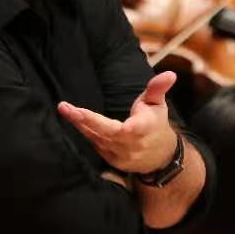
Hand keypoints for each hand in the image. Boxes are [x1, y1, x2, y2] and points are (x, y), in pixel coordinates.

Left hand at [58, 70, 178, 174]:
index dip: (101, 122)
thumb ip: (158, 88)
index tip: (83, 112)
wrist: (160, 156)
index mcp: (144, 129)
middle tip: (64, 107)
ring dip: (79, 124)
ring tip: (65, 109)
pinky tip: (74, 119)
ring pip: (96, 139)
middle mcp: (132, 145)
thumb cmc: (155, 123)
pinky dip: (85, 131)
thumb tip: (170, 73)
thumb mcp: (157, 104)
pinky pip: (95, 144)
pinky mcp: (112, 160)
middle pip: (104, 133)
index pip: (123, 127)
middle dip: (83, 120)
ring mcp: (121, 155)